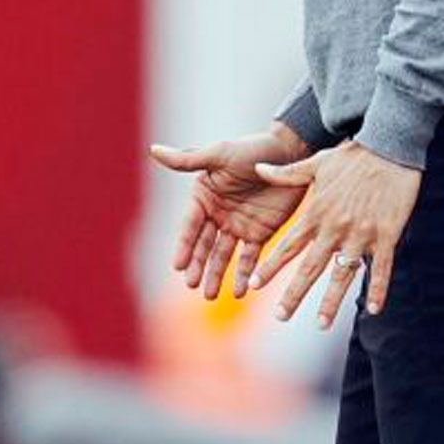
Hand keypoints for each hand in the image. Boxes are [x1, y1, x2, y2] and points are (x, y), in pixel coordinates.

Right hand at [149, 124, 311, 299]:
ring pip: (223, 255)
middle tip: (192, 285)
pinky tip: (241, 290)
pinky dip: (245, 274)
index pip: (190, 226)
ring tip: (211, 295)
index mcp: (203, 197)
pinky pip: (250, 257)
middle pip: (204, 245)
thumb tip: (152, 150)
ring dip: (216, 275)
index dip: (184, 246)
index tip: (178, 266)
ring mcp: (238, 225)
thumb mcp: (218, 154)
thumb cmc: (251, 149)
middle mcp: (218, 214)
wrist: (290, 152)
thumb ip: (187, 160)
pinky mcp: (260, 232)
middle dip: (198, 266)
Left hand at [249, 142, 421, 328]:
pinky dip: (378, 289)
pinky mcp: (386, 234)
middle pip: (310, 267)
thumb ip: (287, 173)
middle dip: (295, 293)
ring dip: (331, 301)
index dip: (271, 266)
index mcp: (316, 213)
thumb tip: (258, 168)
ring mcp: (361, 233)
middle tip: (282, 316)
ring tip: (321, 324)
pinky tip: (374, 310)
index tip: (255, 284)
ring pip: (342, 274)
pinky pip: (381, 268)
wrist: (389, 148)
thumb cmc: (352, 156)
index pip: (288, 245)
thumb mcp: (316, 163)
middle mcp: (334, 227)